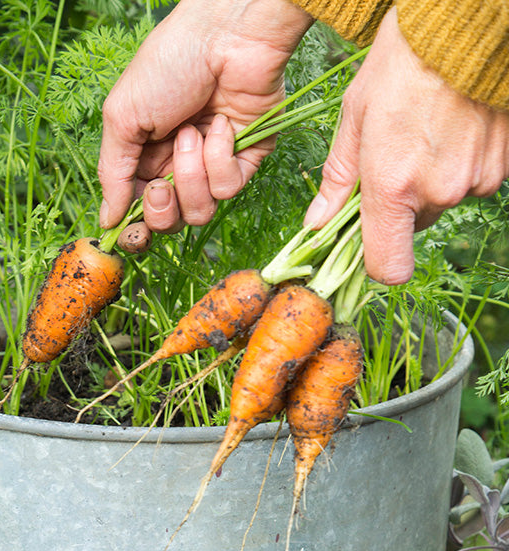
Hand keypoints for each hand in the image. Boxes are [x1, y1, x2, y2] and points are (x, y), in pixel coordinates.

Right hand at [98, 0, 312, 242]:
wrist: (225, 32)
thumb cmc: (169, 64)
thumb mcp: (123, 117)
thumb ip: (112, 174)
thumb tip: (107, 221)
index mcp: (144, 159)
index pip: (138, 212)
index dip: (136, 228)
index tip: (131, 232)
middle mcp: (178, 167)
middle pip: (169, 223)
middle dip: (162, 209)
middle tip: (161, 183)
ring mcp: (213, 165)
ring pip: (200, 212)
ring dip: (191, 175)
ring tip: (190, 133)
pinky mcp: (247, 159)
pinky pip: (229, 188)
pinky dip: (220, 158)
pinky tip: (220, 124)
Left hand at [303, 7, 508, 284]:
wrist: (464, 26)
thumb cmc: (401, 66)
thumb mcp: (353, 121)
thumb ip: (337, 181)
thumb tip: (316, 224)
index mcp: (393, 188)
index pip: (388, 267)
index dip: (375, 264)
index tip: (366, 246)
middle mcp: (437, 192)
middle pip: (411, 228)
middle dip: (398, 207)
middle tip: (392, 164)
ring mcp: (475, 179)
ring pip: (441, 203)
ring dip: (429, 184)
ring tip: (423, 137)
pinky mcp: (503, 164)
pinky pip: (472, 183)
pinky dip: (458, 167)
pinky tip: (450, 132)